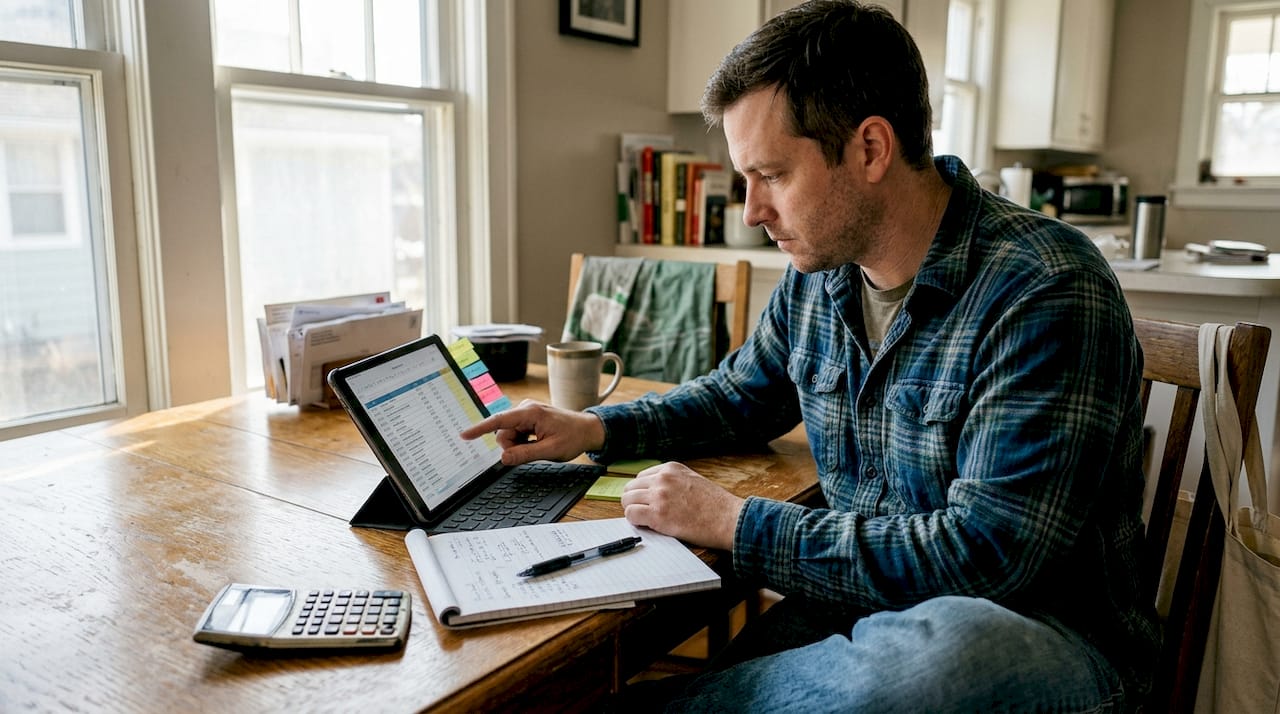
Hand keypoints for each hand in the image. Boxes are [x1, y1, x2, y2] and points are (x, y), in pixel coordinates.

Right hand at [459, 400, 604, 465]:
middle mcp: (525, 408)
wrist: (588, 430)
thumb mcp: (550, 451)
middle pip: (503, 432)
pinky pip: (515, 433)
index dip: (480, 429)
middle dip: (512, 446)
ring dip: (518, 445)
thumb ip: (525, 455)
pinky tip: (536, 442)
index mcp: (530, 413)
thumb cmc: (573, 438)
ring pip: (508, 434)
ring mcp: (526, 412)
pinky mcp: (528, 417)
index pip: (499, 421)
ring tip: (538, 445)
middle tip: (532, 451)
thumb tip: (503, 459)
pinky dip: (522, 442)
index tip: (464, 435)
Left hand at [621, 462, 744, 550]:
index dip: (643, 492)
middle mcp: (663, 479)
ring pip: (627, 500)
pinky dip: (635, 520)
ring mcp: (659, 496)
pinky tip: (647, 525)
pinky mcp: (658, 515)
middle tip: (644, 512)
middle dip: (635, 500)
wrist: (728, 519)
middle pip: (631, 487)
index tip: (647, 501)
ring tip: (646, 519)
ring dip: (634, 510)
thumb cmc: (716, 504)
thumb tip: (655, 490)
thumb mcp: (693, 480)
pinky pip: (631, 514)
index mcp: (671, 468)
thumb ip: (673, 481)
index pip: (641, 477)